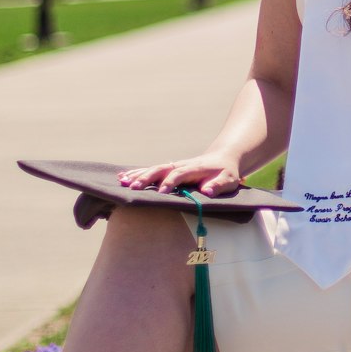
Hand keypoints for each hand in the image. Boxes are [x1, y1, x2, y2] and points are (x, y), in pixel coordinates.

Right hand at [118, 154, 240, 197]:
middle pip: (161, 169)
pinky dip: (137, 173)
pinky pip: (151, 171)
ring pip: (153, 169)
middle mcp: (181, 165)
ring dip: (138, 174)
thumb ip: (218, 185)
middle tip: (134, 187)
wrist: (222, 158)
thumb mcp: (228, 180)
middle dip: (147, 177)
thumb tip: (207, 191)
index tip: (161, 193)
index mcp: (195, 168)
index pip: (180, 174)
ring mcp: (173, 166)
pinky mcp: (169, 170)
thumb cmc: (226, 173)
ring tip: (122, 181)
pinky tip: (123, 177)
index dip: (170, 182)